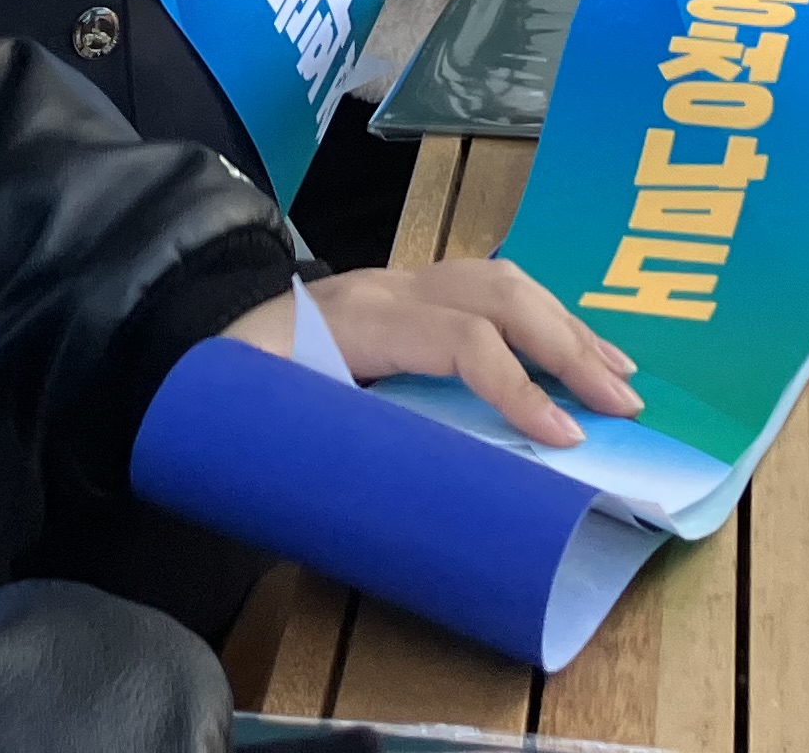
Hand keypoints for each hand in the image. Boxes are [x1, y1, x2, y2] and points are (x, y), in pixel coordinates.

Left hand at [225, 259, 643, 447]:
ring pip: (499, 279)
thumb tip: (412, 528)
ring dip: (568, 327)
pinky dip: (545, 316)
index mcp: (352, 323)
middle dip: (565, 349)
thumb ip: (335, 470)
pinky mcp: (408, 292)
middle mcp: (382, 289)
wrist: (188, 357)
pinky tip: (581, 349)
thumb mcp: (271, 444)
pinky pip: (488, 286)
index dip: (515, 388)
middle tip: (620, 408)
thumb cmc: (231, 408)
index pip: (457, 337)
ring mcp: (396, 282)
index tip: (565, 442)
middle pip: (493, 293)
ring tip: (620, 377)